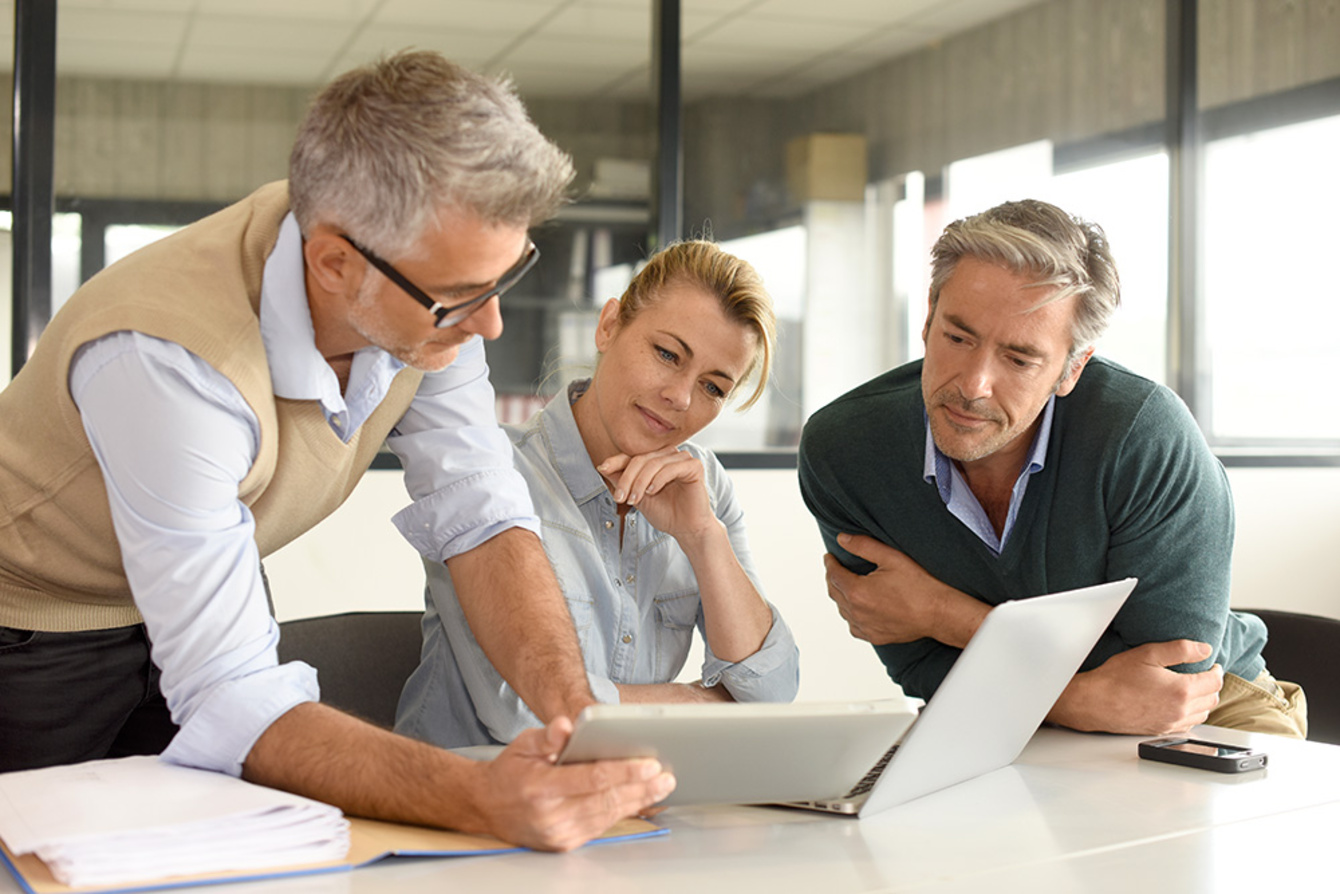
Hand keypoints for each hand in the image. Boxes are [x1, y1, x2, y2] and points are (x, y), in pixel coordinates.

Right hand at [474, 716, 675, 851]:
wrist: (486, 807)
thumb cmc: (509, 772)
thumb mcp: (523, 745)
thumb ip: (547, 736)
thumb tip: (567, 725)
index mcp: (540, 787)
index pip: (591, 778)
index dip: (623, 770)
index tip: (649, 763)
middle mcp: (551, 815)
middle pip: (605, 800)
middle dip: (640, 787)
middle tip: (666, 775)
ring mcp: (558, 834)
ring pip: (607, 815)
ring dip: (638, 800)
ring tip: (661, 786)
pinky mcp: (564, 843)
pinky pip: (600, 826)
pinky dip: (622, 812)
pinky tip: (640, 800)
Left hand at [598, 448, 715, 542]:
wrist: (686, 529)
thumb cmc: (665, 513)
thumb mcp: (637, 497)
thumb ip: (622, 481)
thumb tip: (602, 466)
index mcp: (656, 460)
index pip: (632, 456)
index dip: (616, 462)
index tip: (602, 469)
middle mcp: (669, 455)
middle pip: (640, 459)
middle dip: (627, 479)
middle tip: (620, 498)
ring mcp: (683, 459)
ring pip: (653, 463)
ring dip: (640, 482)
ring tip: (635, 499)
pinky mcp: (694, 466)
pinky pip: (671, 468)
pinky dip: (658, 479)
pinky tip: (652, 492)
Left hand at [824, 533, 986, 647]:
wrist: (939, 613)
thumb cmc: (920, 586)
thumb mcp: (891, 557)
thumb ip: (863, 546)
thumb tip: (841, 539)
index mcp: (857, 592)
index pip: (834, 574)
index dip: (830, 563)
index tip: (829, 557)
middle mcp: (857, 613)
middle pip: (834, 592)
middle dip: (833, 578)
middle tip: (835, 568)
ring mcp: (865, 627)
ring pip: (842, 610)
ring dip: (840, 596)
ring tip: (844, 584)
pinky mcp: (875, 637)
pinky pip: (854, 626)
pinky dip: (851, 615)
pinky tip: (856, 608)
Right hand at [1049, 640, 1223, 735]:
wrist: (1095, 702)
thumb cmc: (1116, 678)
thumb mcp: (1148, 654)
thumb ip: (1180, 649)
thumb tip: (1204, 649)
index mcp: (1181, 689)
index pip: (1214, 681)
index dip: (1216, 670)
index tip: (1211, 664)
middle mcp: (1180, 709)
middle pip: (1213, 698)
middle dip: (1212, 684)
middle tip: (1204, 673)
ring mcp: (1172, 722)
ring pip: (1204, 713)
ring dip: (1204, 700)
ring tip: (1194, 688)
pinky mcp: (1163, 730)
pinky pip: (1189, 724)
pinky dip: (1192, 713)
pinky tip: (1181, 704)